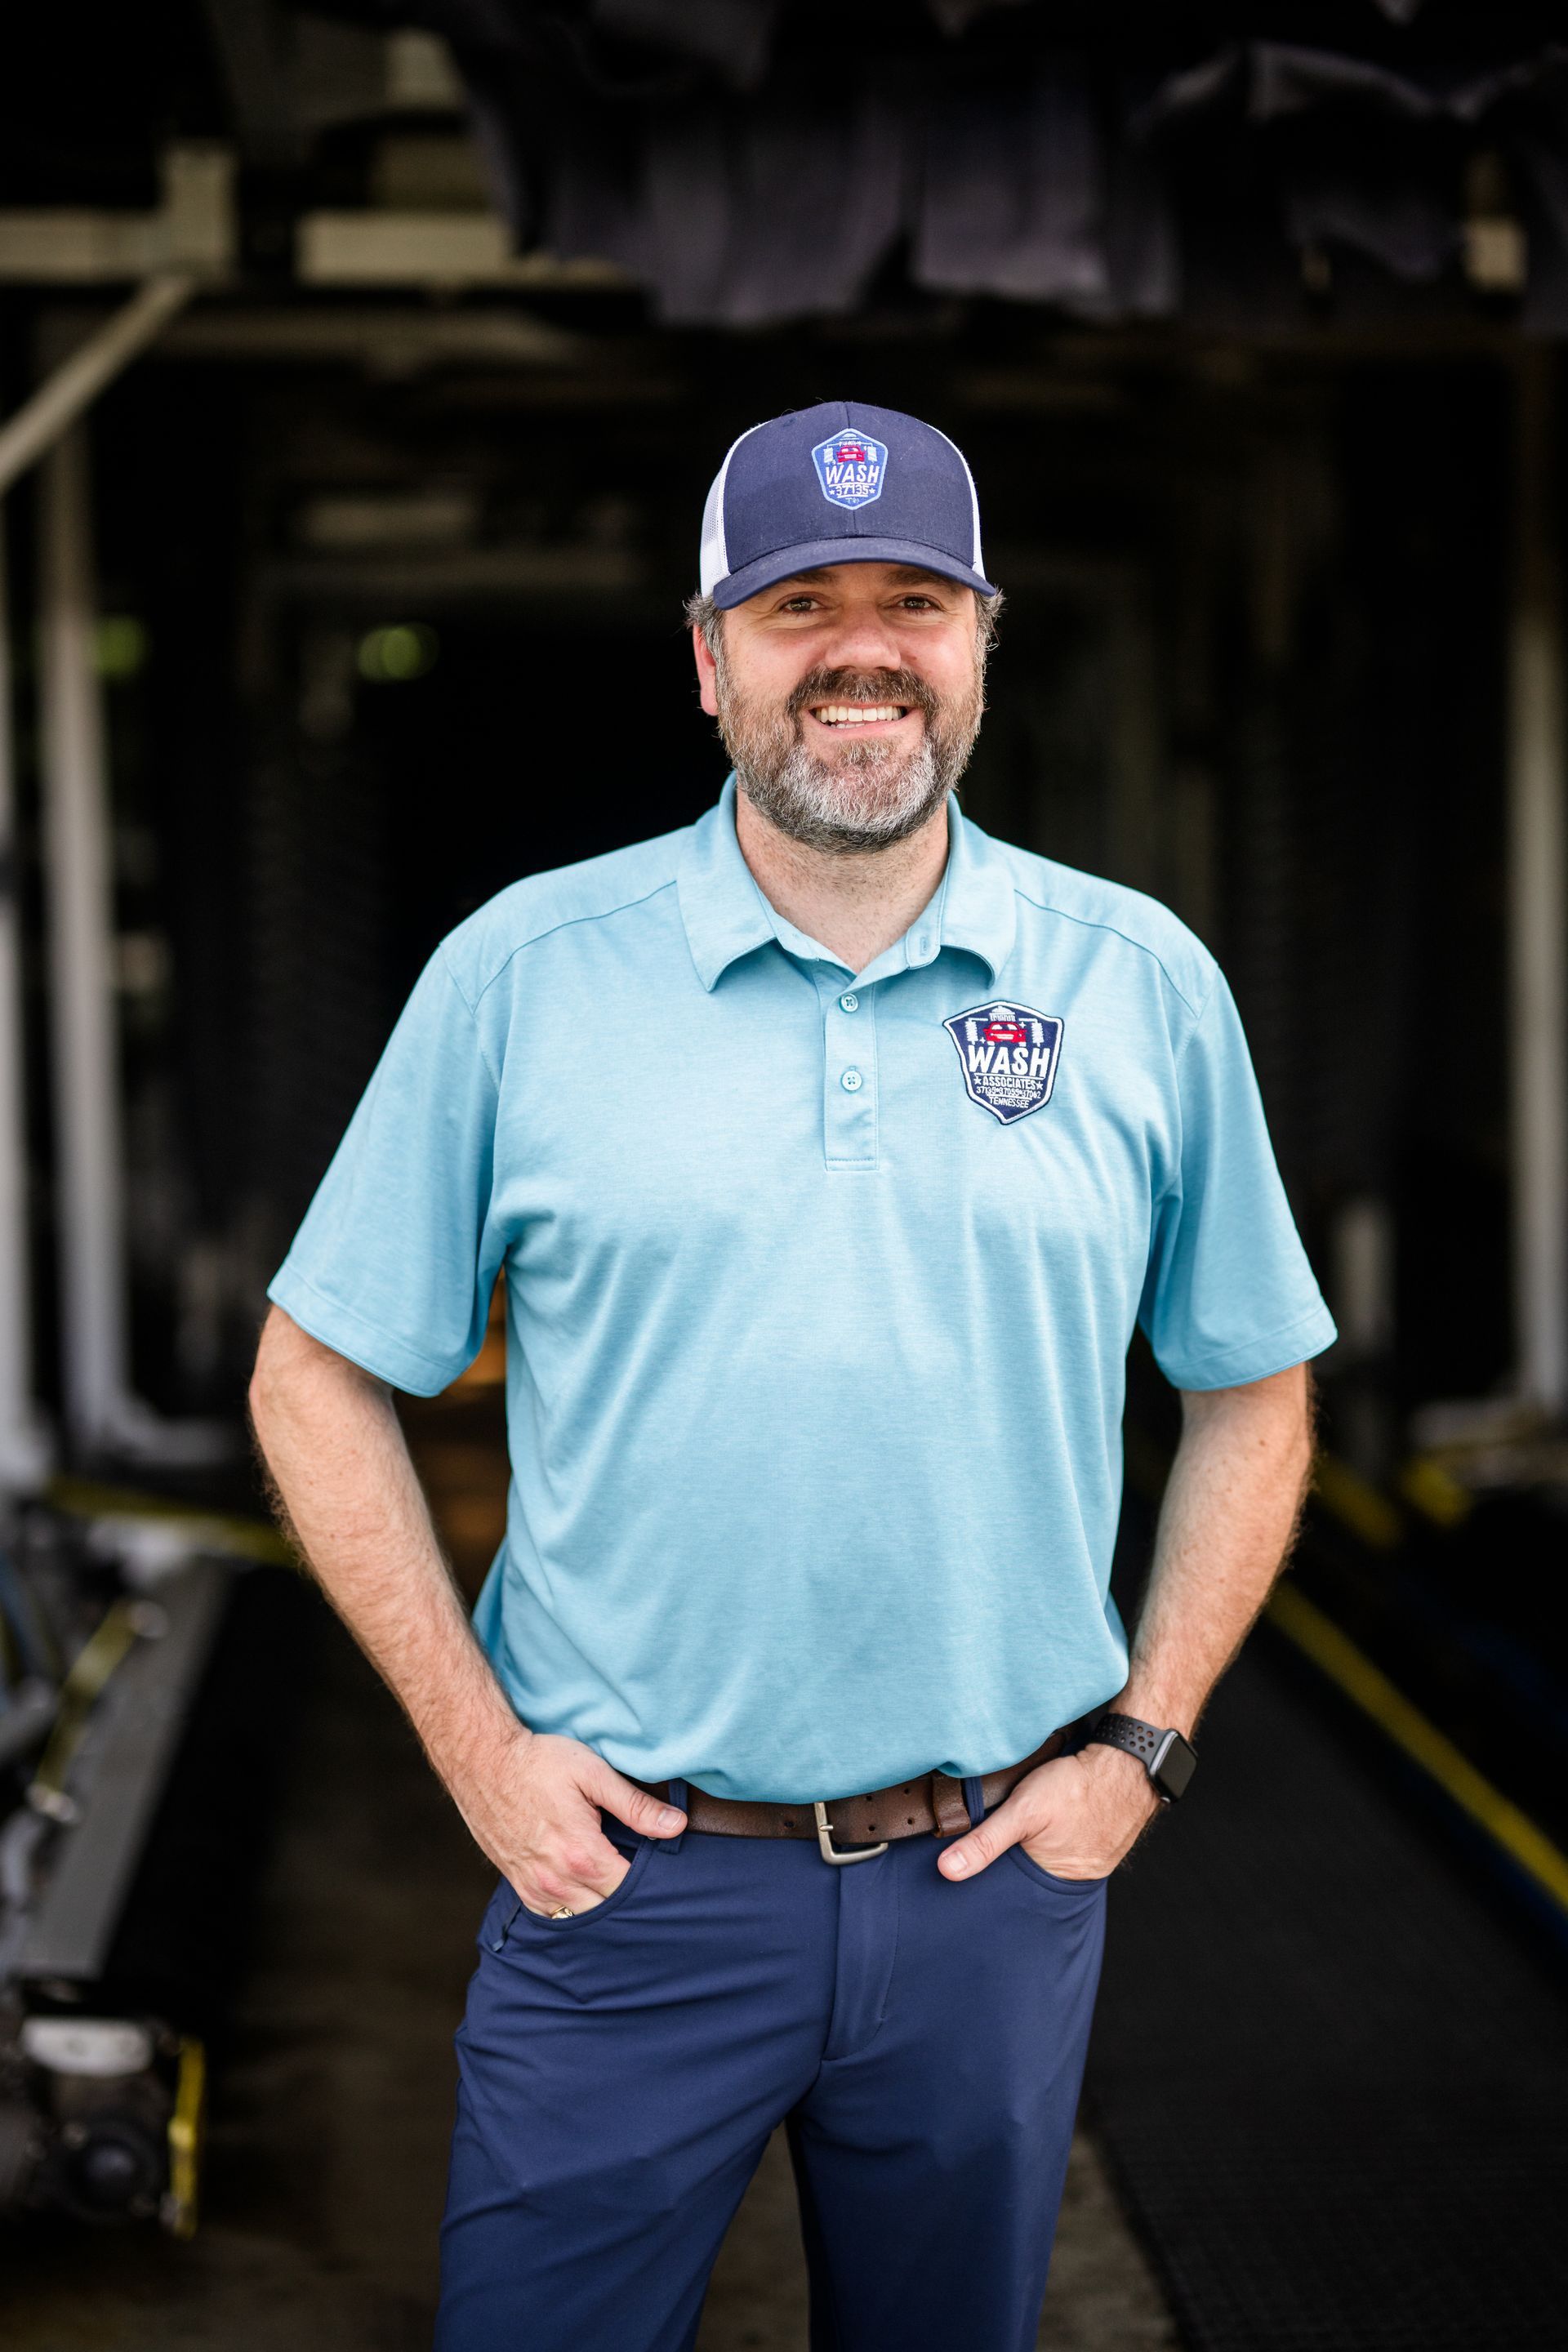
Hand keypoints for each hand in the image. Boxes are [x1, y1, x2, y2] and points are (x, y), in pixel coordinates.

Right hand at [467, 1730, 686, 1917]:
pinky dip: (574, 1909)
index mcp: (582, 1854)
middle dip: (630, 1899)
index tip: (664, 1873)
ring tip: (618, 1884)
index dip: (652, 1884)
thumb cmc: (539, 1762)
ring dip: (602, 1907)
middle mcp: (557, 1880)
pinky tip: (587, 1892)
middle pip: (609, 1910)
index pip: (630, 1890)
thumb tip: (677, 1826)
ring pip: (582, 1918)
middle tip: (647, 1881)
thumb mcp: (593, 1774)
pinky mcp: (519, 1887)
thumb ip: (636, 1806)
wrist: (483, 1762)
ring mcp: (535, 1888)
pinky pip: (554, 1916)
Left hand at [935, 1745, 1158, 1884]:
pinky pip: (1071, 1846)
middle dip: (1014, 1866)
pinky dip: (1058, 1837)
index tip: (972, 1875)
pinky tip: (1052, 1822)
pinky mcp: (1101, 1841)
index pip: (1014, 1894)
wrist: (1128, 1762)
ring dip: (1036, 1850)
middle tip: (1000, 1844)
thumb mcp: (1022, 1811)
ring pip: (1051, 1861)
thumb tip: (946, 1871)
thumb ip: (985, 1842)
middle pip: (1032, 1878)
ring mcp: (1093, 1860)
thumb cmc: (1077, 1786)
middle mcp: (1076, 1878)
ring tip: (1026, 1831)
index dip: (995, 1883)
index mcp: (1054, 1881)